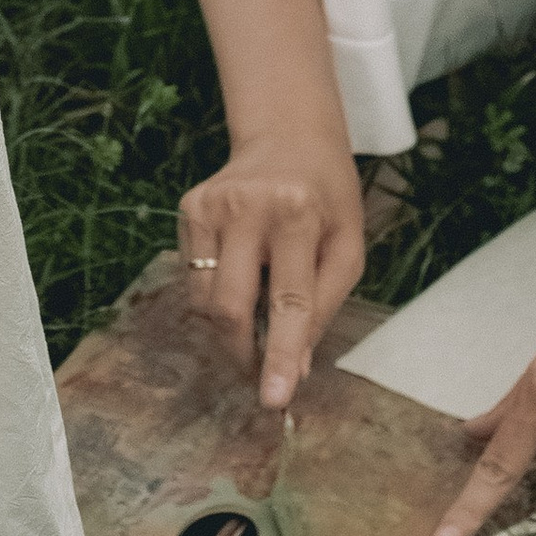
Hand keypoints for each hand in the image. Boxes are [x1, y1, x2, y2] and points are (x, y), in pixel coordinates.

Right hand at [179, 130, 363, 410]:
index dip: (279, 354)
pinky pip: (193, 278)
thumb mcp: (347, 248)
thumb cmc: (327, 198)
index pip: (288, 302)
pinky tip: (241, 271)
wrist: (289, 135)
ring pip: (205, 300)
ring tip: (257, 305)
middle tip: (259, 373)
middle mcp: (247, 207)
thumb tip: (292, 368)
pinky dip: (216, 294)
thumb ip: (322, 308)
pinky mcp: (188, 208)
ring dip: (229, 326)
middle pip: (229, 307)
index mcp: (298, 214)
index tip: (273, 399)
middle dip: (243, 353)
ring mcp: (210, 205)